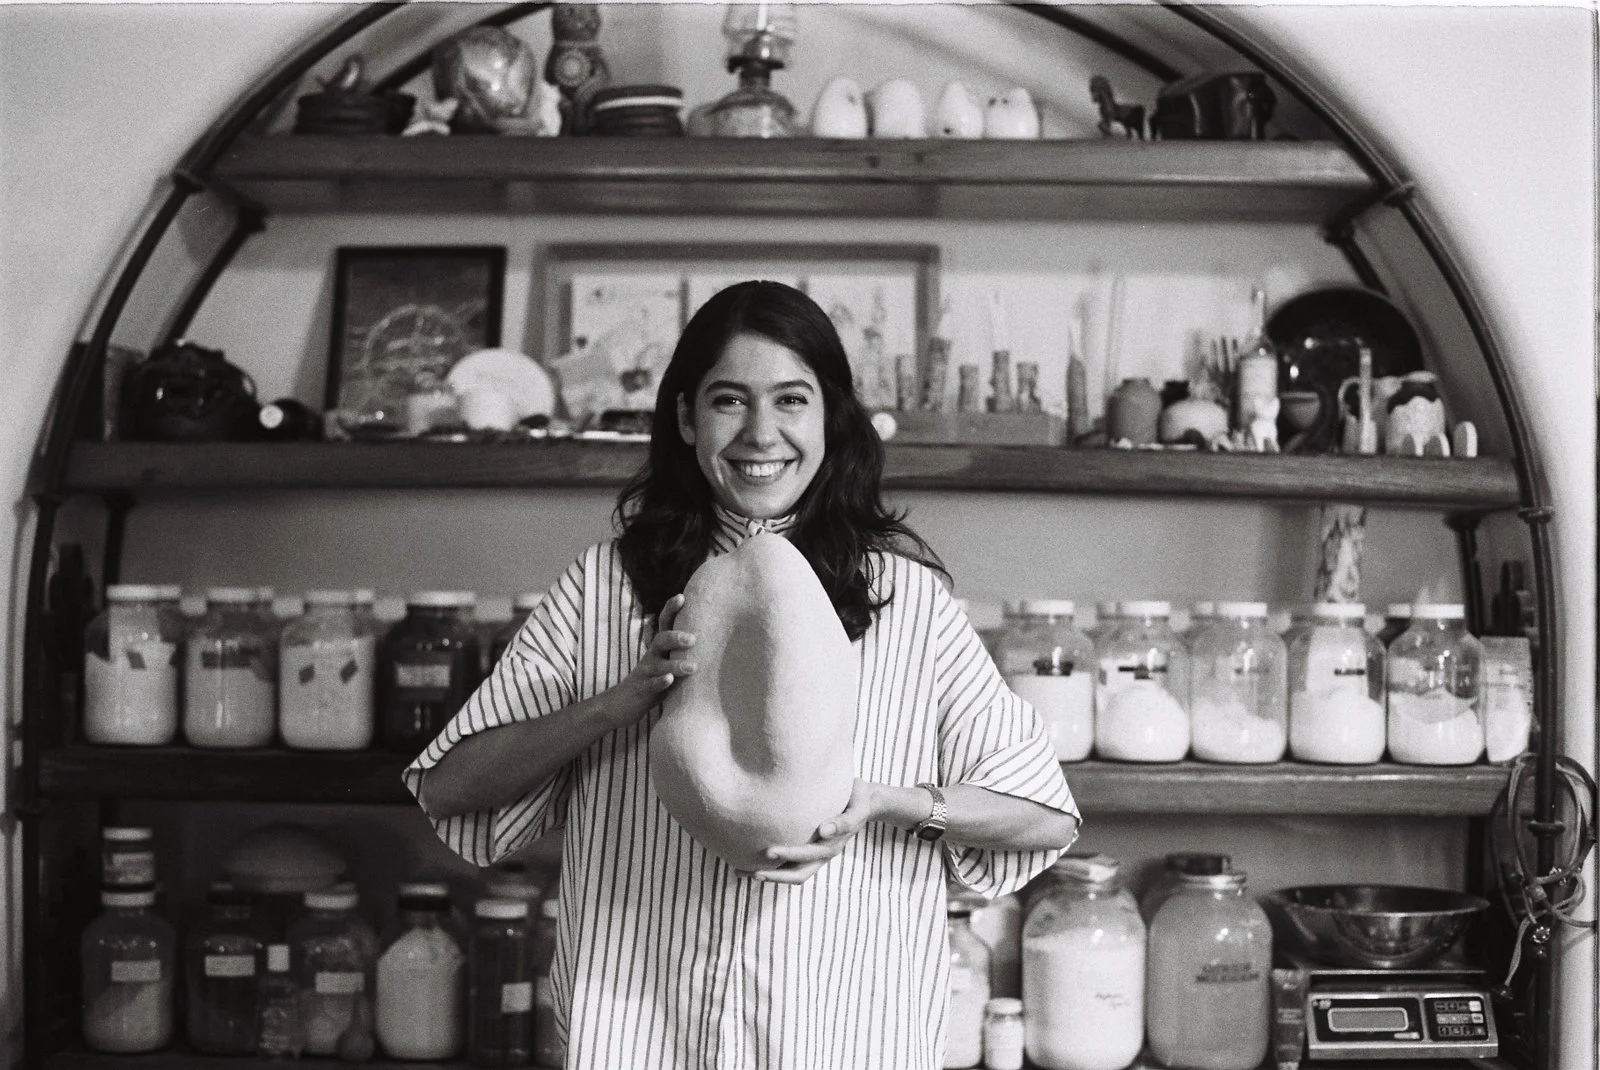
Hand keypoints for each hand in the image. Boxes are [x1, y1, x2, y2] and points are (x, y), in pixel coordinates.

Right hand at [607, 594, 694, 726]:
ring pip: (658, 665)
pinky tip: (670, 680)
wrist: (620, 704)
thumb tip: (707, 636)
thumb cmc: (651, 681)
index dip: (670, 610)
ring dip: (675, 664)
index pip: (664, 625)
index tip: (682, 597)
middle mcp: (651, 657)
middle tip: (694, 639)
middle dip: (676, 637)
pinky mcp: (641, 691)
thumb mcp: (664, 662)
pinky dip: (660, 682)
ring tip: (693, 667)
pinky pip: (650, 685)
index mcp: (657, 649)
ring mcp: (645, 673)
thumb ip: (680, 651)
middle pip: (660, 641)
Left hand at [750, 779, 877, 884]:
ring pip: (792, 873)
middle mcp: (823, 853)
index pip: (808, 856)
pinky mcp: (811, 848)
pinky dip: (772, 866)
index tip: (769, 852)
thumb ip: (844, 820)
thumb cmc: (859, 800)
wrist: (866, 801)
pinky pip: (790, 863)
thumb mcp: (857, 808)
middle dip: (774, 875)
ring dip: (769, 875)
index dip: (790, 855)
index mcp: (832, 845)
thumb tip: (823, 831)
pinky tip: (750, 859)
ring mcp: (817, 854)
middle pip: (797, 874)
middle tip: (749, 871)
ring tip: (742, 872)